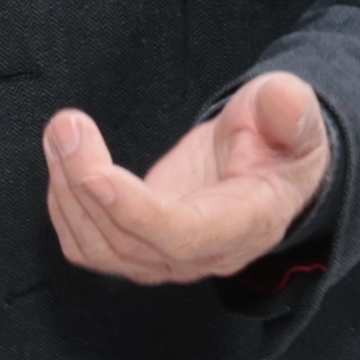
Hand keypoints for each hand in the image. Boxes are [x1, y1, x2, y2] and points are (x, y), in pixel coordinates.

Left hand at [44, 73, 332, 286]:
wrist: (268, 168)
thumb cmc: (280, 143)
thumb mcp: (298, 119)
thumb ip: (290, 111)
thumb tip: (283, 98)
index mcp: (248, 223)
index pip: (184, 235)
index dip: (135, 212)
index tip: (95, 174)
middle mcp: (205, 254)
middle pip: (130, 241)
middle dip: (86, 182)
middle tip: (65, 125)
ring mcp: (167, 261)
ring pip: (99, 248)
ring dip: (68, 191)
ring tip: (61, 132)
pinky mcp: (138, 251)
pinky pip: (88, 246)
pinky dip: (64, 206)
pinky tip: (63, 160)